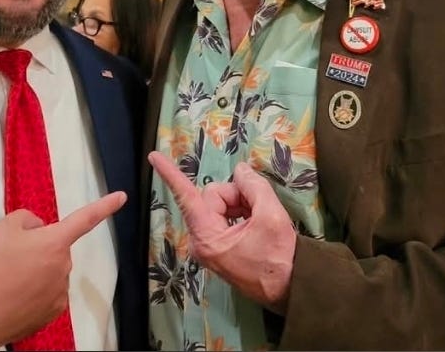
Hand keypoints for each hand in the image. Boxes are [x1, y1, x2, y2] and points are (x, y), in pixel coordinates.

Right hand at [0, 190, 125, 347]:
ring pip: (51, 271)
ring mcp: (61, 292)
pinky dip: (35, 292)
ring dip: (37, 271)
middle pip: (56, 248)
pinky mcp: (53, 312)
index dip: (105, 206)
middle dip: (40, 248)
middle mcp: (64, 266)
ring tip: (9, 279)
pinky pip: (48, 292)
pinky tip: (16, 296)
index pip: (85, 219)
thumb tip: (39, 229)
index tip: (122, 197)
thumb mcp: (2, 227)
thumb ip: (27, 219)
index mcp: (55, 242)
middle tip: (11, 257)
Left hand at [148, 151, 294, 311]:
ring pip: (219, 204)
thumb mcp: (271, 216)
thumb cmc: (279, 257)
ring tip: (259, 219)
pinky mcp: (218, 247)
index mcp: (208, 236)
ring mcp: (209, 245)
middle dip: (236, 195)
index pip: (186, 196)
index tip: (153, 156)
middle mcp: (202, 241)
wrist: (291, 288)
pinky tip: (255, 223)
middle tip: (258, 206)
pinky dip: (240, 213)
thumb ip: (253, 186)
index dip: (171, 174)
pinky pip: (224, 217)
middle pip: (212, 197)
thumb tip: (240, 171)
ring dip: (241, 204)